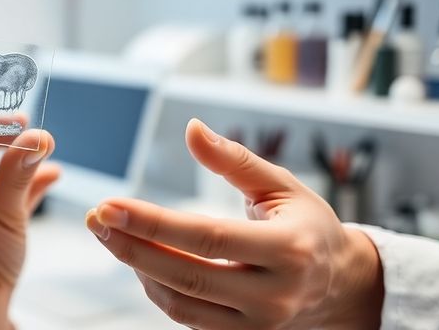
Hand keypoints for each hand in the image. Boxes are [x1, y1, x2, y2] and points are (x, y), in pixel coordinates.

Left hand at [85, 119, 383, 329]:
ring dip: (137, 267)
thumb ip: (233, 159)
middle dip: (132, 246)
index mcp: (288, 249)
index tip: (111, 204)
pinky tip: (138, 257)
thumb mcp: (281, 185)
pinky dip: (156, 288)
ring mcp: (257, 322)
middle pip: (186, 274)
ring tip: (111, 234)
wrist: (340, 285)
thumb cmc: (308, 227)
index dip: (153, 222)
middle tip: (98, 219)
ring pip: (181, 301)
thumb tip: (192, 129)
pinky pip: (187, 316)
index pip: (206, 237)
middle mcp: (273, 293)